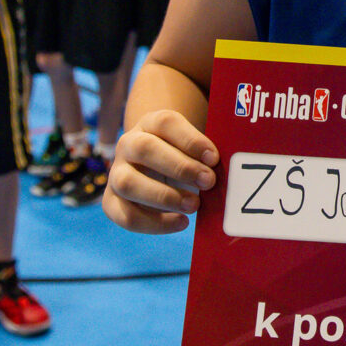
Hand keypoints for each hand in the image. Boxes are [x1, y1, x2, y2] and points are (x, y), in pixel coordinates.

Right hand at [101, 109, 219, 234]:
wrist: (154, 165)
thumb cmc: (184, 155)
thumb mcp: (194, 148)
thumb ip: (208, 154)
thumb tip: (233, 169)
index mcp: (151, 124)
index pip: (166, 123)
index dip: (191, 139)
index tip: (214, 157)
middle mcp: (128, 144)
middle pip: (144, 148)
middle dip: (179, 167)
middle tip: (209, 182)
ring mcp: (116, 172)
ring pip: (128, 182)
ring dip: (163, 196)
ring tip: (194, 206)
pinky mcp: (111, 200)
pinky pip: (125, 214)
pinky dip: (154, 223)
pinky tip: (181, 222)